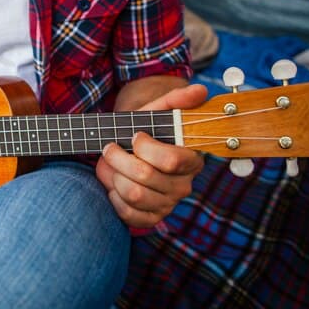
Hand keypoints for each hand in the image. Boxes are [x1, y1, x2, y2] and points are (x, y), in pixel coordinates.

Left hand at [96, 84, 206, 227]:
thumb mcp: (157, 111)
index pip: (170, 160)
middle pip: (145, 177)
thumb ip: (177, 99)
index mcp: (191, 159)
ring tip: (110, 164)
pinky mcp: (151, 218)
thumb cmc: (145, 129)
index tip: (135, 136)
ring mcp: (168, 204)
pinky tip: (114, 183)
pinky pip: (128, 214)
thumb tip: (199, 90)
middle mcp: (184, 185)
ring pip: (133, 194)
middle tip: (109, 147)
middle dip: (118, 158)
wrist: (132, 148)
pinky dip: (114, 197)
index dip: (145, 147)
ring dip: (114, 176)